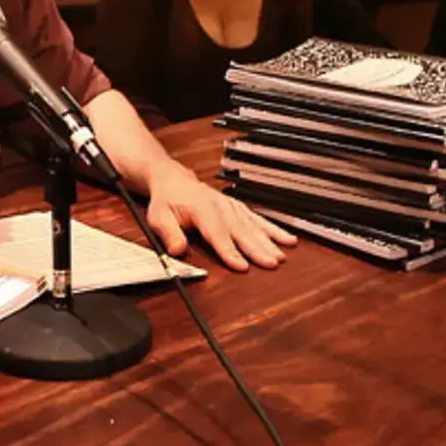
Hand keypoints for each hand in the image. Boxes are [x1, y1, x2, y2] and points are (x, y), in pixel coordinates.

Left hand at [146, 165, 296, 271]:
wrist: (173, 180)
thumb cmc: (166, 200)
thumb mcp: (158, 217)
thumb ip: (169, 234)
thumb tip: (177, 250)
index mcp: (201, 208)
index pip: (217, 233)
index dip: (229, 250)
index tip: (242, 265)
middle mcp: (220, 206)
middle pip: (240, 230)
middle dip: (257, 248)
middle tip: (272, 263)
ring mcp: (231, 206)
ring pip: (252, 224)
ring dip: (269, 240)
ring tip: (283, 254)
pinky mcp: (238, 207)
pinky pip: (258, 218)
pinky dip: (274, 229)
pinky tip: (287, 239)